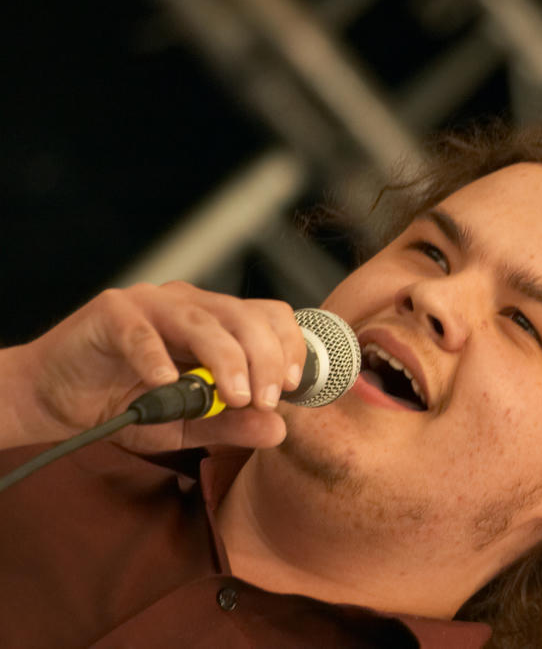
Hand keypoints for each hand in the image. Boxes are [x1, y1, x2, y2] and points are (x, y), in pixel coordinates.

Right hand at [1, 281, 306, 451]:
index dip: (288, 348)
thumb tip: (279, 430)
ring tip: (234, 396)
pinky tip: (165, 384)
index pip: (269, 318)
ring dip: (226, 360)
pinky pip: (141, 332)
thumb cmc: (127, 404)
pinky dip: (156, 358)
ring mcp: (152, 304)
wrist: (55, 400)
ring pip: (202, 322)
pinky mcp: (112, 312)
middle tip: (266, 401)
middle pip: (245, 317)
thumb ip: (231, 425)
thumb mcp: (187, 424)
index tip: (292, 389)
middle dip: (264, 360)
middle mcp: (191, 304)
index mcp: (217, 322)